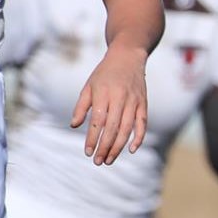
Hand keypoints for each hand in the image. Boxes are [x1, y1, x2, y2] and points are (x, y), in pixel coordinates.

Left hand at [71, 44, 148, 164]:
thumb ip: (81, 106)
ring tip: (110, 159)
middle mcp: (120, 98)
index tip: (88, 152)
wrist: (127, 57)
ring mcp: (134, 101)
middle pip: (113, 128)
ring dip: (118, 147)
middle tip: (98, 161)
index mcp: (103, 94)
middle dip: (105, 147)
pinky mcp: (143, 104)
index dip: (93, 138)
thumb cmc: (104, 74)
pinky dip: (139, 138)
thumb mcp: (88, 86)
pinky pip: (142, 124)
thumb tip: (74, 125)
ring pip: (127, 129)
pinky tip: (132, 150)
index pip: (98, 121)